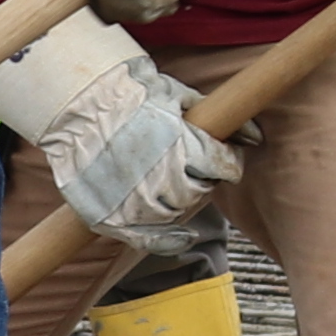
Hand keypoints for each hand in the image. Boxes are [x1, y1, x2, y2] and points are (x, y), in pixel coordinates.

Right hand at [0, 16, 238, 249]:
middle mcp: (158, 176)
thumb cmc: (130, 96)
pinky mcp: (112, 218)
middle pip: (200, 191)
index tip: (222, 157)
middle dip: (203, 179)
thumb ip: (218, 115)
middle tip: (192, 166)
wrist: (78, 107)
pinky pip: (151, 241)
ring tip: (171, 181)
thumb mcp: (177, 94)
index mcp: (178, 144)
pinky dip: (171, 241)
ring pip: (178, 213)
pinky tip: (183, 235)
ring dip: (183, 201)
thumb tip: (257, 137)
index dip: (227, 161)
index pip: (222, 165)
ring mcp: (134, 201)